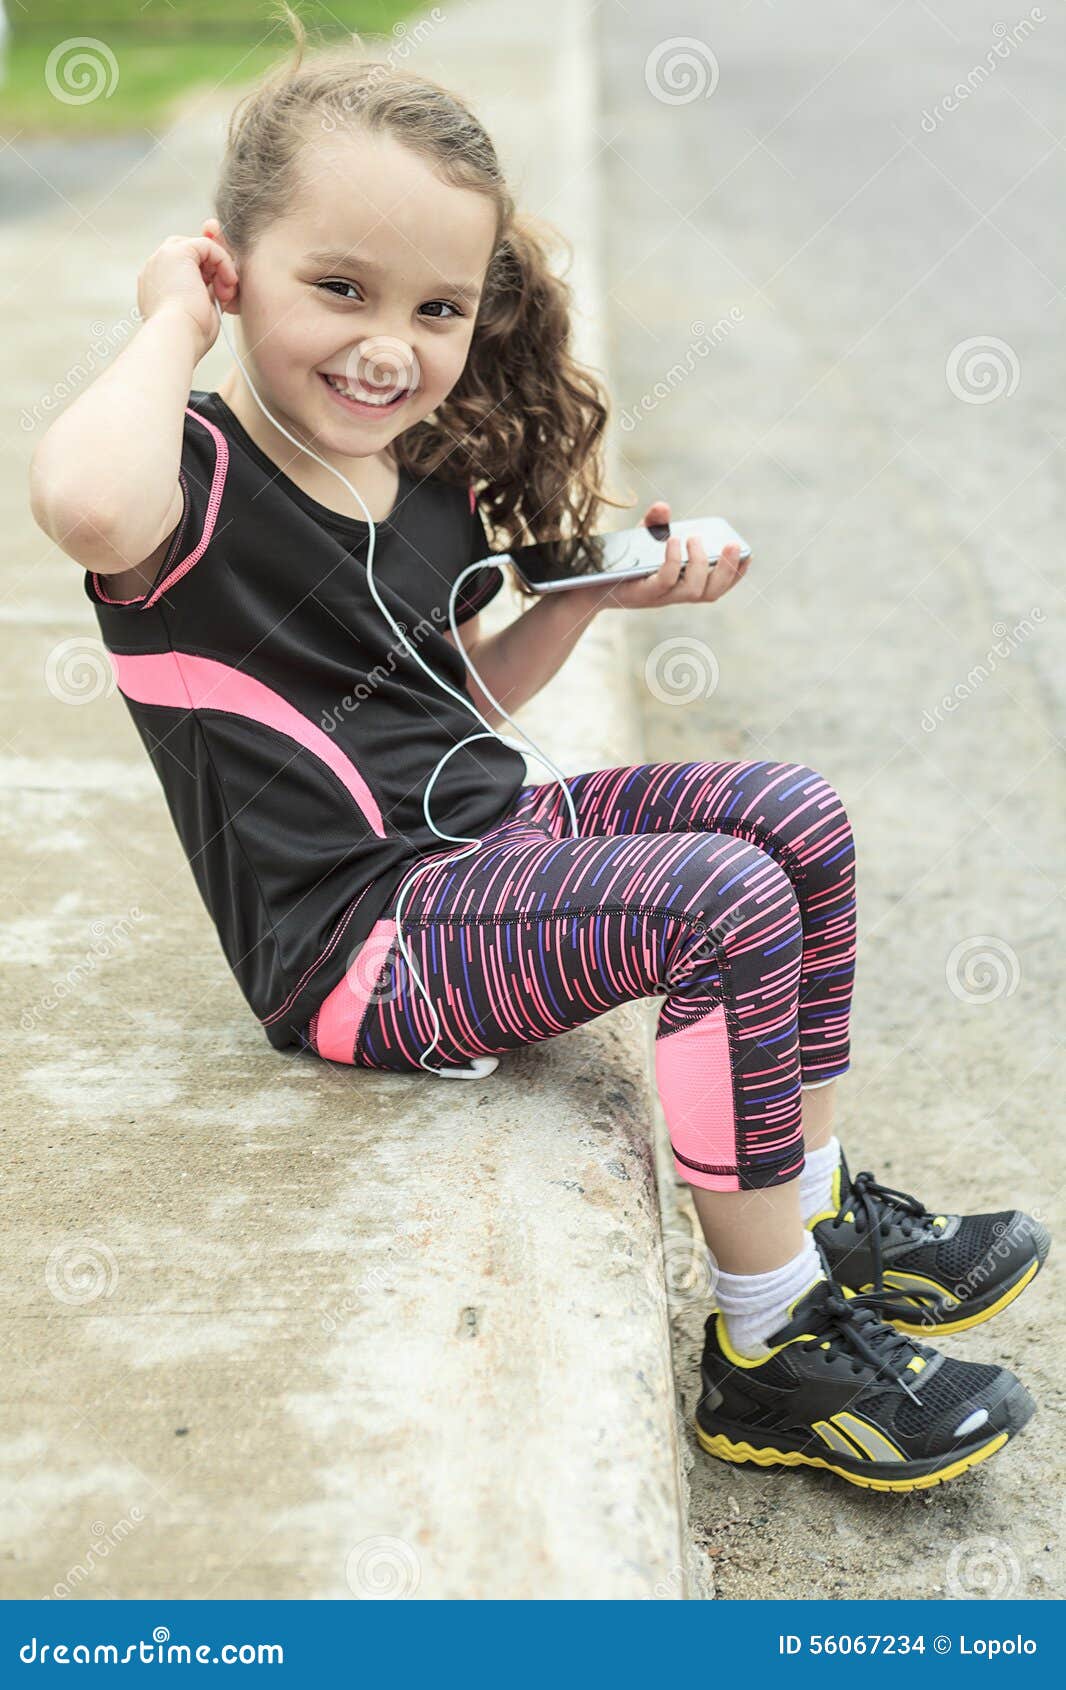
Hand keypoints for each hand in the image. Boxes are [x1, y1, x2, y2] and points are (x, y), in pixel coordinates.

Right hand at [136, 223, 238, 362]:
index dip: (209, 277)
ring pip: (200, 248)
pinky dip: (223, 261)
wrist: (175, 338)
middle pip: (191, 255)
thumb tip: (221, 283)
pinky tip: (228, 282)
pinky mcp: (175, 251)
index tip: (221, 297)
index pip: (186, 270)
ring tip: (225, 293)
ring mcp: (162, 257)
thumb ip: (206, 294)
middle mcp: (155, 269)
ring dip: (220, 267)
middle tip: (225, 294)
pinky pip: (207, 245)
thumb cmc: (188, 336)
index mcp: (156, 287)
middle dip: (214, 269)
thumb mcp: (199, 312)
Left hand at [569, 499, 751, 614]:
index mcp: (682, 583)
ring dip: (700, 564)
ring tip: (694, 538)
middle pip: (711, 592)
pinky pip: (664, 581)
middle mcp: (674, 594)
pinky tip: (673, 541)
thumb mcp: (640, 540)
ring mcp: (659, 597)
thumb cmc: (619, 563)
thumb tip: (662, 507)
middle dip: (727, 570)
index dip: (736, 574)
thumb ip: (654, 524)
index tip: (749, 554)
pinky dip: (673, 561)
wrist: (585, 584)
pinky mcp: (642, 594)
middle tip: (731, 545)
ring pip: (693, 591)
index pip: (718, 585)